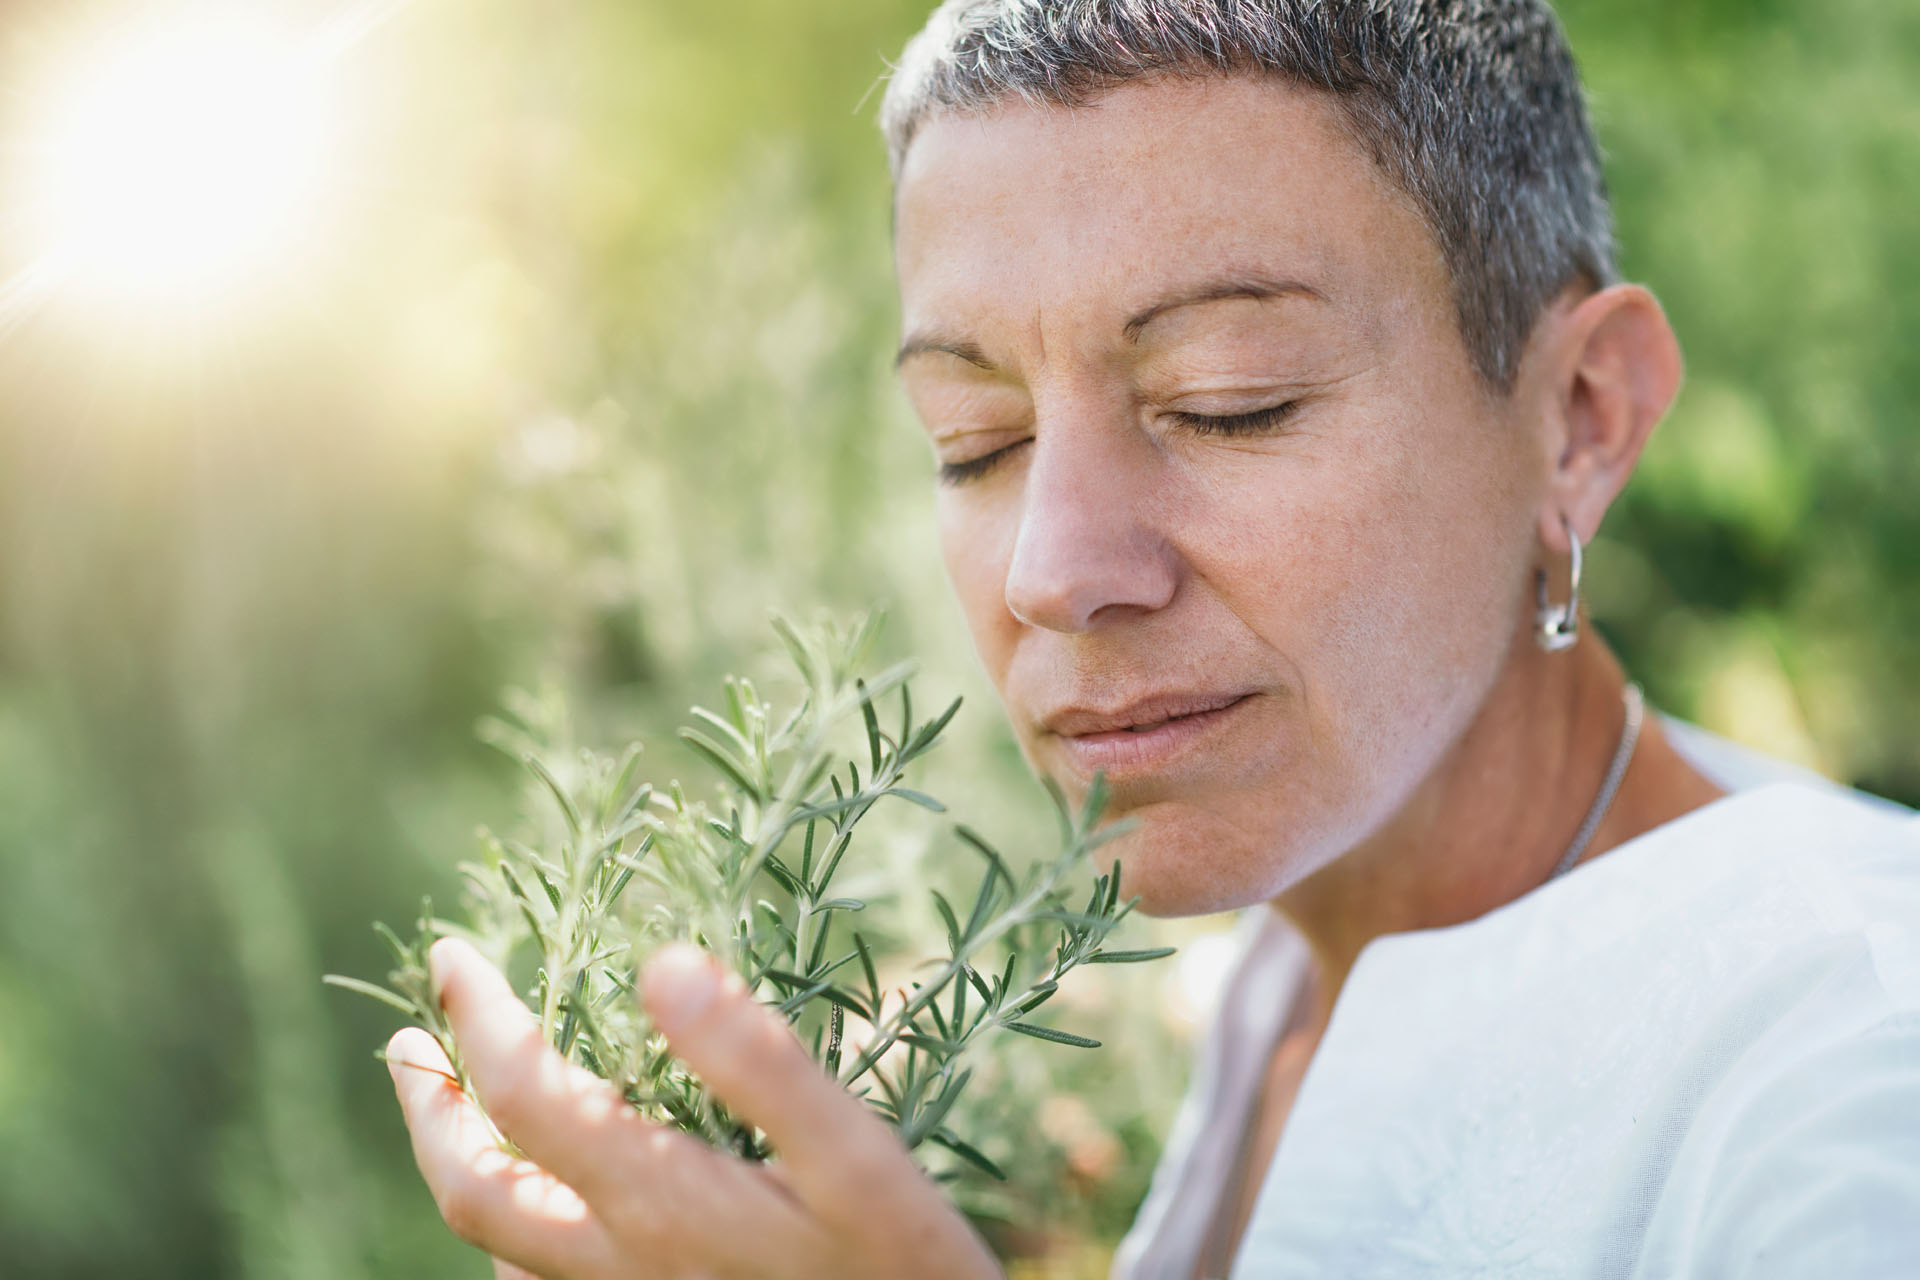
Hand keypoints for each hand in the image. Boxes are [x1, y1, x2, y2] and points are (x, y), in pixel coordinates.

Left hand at [386, 936, 1006, 1279]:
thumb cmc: (902, 1264)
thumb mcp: (857, 1155)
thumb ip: (762, 1060)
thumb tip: (662, 965)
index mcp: (658, 1199)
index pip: (524, 1091)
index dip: (477, 1013)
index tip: (455, 952)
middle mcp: (618, 1264)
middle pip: (469, 1188)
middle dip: (426, 1104)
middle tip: (409, 1034)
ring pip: (494, 1247)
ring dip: (458, 1162)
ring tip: (457, 1097)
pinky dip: (509, 1226)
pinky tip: (537, 1193)